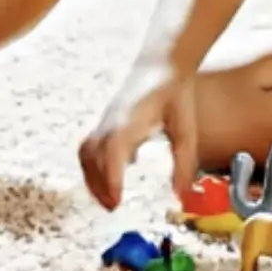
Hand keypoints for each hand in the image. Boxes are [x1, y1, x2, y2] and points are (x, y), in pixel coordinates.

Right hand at [77, 62, 199, 212]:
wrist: (161, 62)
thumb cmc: (174, 93)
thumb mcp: (185, 128)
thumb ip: (184, 162)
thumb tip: (181, 194)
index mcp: (129, 122)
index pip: (112, 154)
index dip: (110, 180)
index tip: (116, 202)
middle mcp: (111, 121)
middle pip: (92, 158)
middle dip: (99, 186)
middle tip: (113, 208)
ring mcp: (105, 119)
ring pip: (86, 152)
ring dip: (92, 177)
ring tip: (107, 198)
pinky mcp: (105, 120)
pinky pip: (89, 145)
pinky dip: (92, 165)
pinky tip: (109, 176)